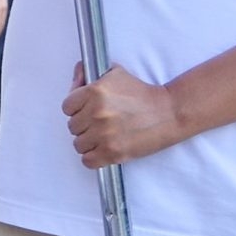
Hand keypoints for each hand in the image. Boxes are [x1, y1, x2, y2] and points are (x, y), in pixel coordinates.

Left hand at [64, 61, 185, 167]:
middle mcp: (96, 113)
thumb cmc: (143, 94)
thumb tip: (77, 74)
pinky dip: (93, 158)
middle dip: (84, 126)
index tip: (84, 111)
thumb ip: (90, 74)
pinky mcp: (113, 153)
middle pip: (72, 127)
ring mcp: (104, 135)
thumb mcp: (115, 74)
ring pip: (78, 144)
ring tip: (102, 136)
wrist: (169, 112)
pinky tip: (102, 150)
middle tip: (98, 124)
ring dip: (88, 142)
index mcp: (94, 92)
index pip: (67, 107)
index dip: (76, 109)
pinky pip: (88, 161)